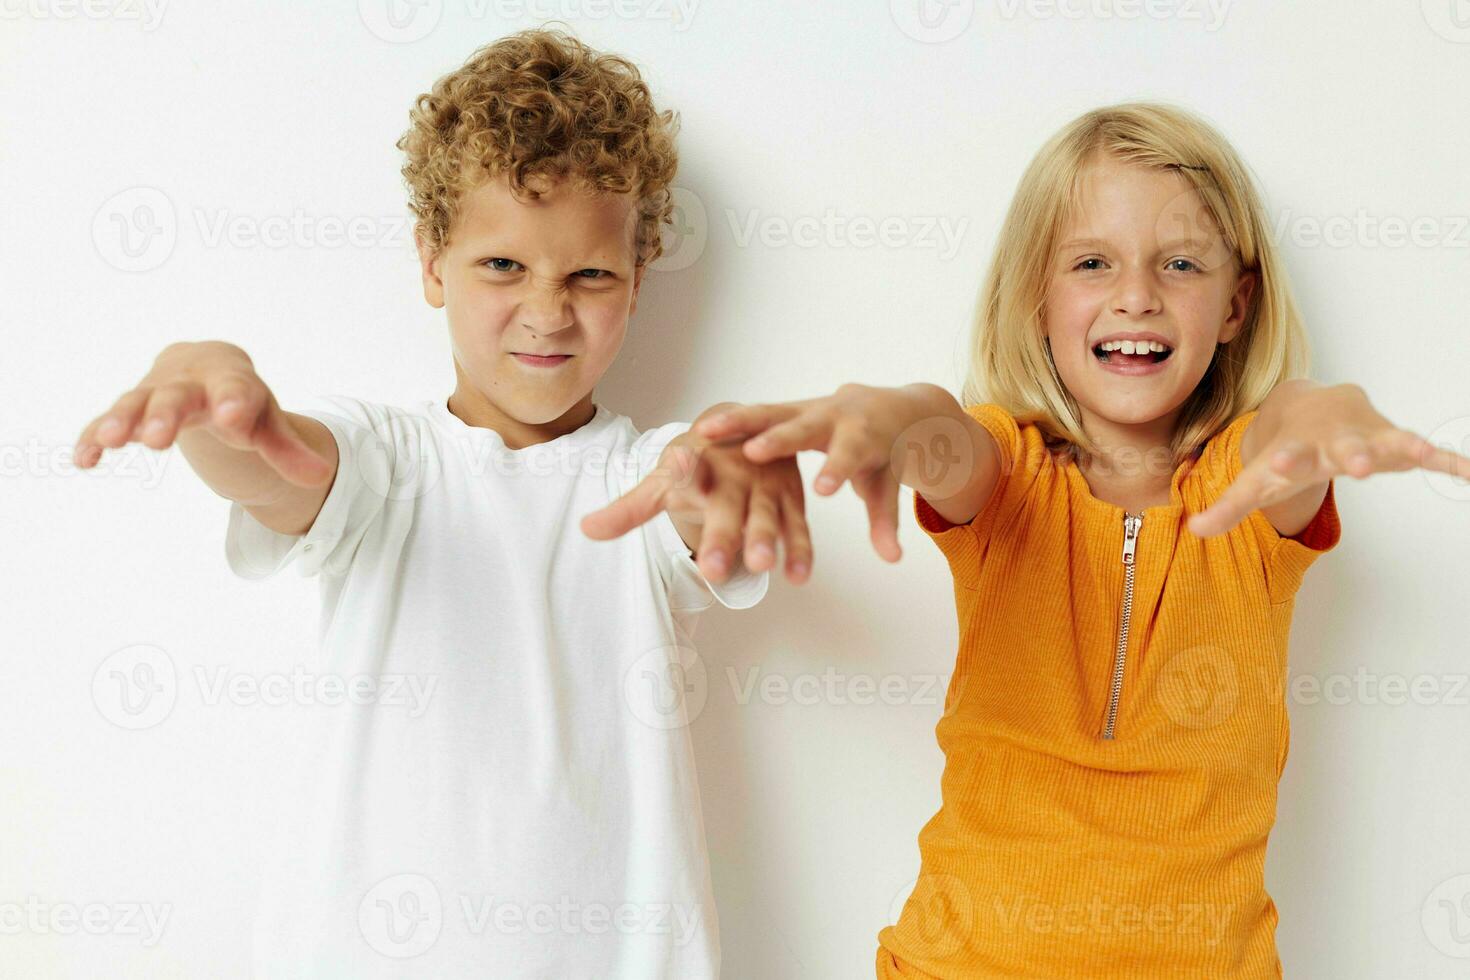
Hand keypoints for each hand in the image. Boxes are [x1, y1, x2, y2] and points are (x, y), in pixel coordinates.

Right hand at [72, 340, 333, 487]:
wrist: (207, 369)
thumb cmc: (239, 398)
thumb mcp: (268, 422)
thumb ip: (290, 450)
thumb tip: (323, 477)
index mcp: (229, 379)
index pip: (235, 388)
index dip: (235, 402)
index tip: (234, 418)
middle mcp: (187, 381)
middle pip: (176, 395)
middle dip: (166, 415)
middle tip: (156, 440)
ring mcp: (154, 393)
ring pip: (135, 403)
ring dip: (122, 421)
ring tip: (109, 441)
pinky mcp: (130, 410)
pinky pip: (106, 422)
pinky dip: (92, 437)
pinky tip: (83, 461)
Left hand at [580, 407, 812, 584]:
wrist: (747, 432)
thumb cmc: (699, 464)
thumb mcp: (664, 483)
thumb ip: (630, 509)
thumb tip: (585, 529)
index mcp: (698, 468)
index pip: (686, 471)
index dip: (683, 470)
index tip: (681, 465)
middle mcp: (732, 476)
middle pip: (726, 508)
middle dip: (722, 536)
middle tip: (713, 567)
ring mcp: (764, 488)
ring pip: (765, 517)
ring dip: (765, 540)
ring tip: (762, 566)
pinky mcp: (790, 500)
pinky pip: (797, 528)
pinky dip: (799, 551)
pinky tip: (799, 576)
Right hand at [692, 383, 963, 562]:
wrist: (884, 408)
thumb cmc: (882, 453)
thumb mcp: (885, 485)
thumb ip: (885, 521)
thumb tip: (893, 558)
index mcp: (862, 437)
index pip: (850, 454)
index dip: (836, 470)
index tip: (823, 490)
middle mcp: (832, 418)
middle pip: (805, 428)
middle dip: (780, 439)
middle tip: (754, 452)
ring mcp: (805, 409)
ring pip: (771, 413)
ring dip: (739, 421)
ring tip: (707, 432)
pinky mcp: (786, 409)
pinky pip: (754, 413)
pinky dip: (730, 419)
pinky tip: (701, 429)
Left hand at [1188, 383, 1469, 536]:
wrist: (1309, 405)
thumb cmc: (1284, 449)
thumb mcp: (1256, 479)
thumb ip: (1228, 506)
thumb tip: (1193, 531)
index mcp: (1297, 448)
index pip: (1287, 455)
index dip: (1282, 460)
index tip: (1278, 462)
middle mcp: (1334, 439)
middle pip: (1342, 447)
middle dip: (1350, 454)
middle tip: (1357, 465)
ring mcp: (1368, 437)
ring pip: (1388, 440)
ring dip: (1402, 447)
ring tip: (1421, 454)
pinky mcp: (1396, 443)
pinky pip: (1428, 452)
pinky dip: (1450, 461)